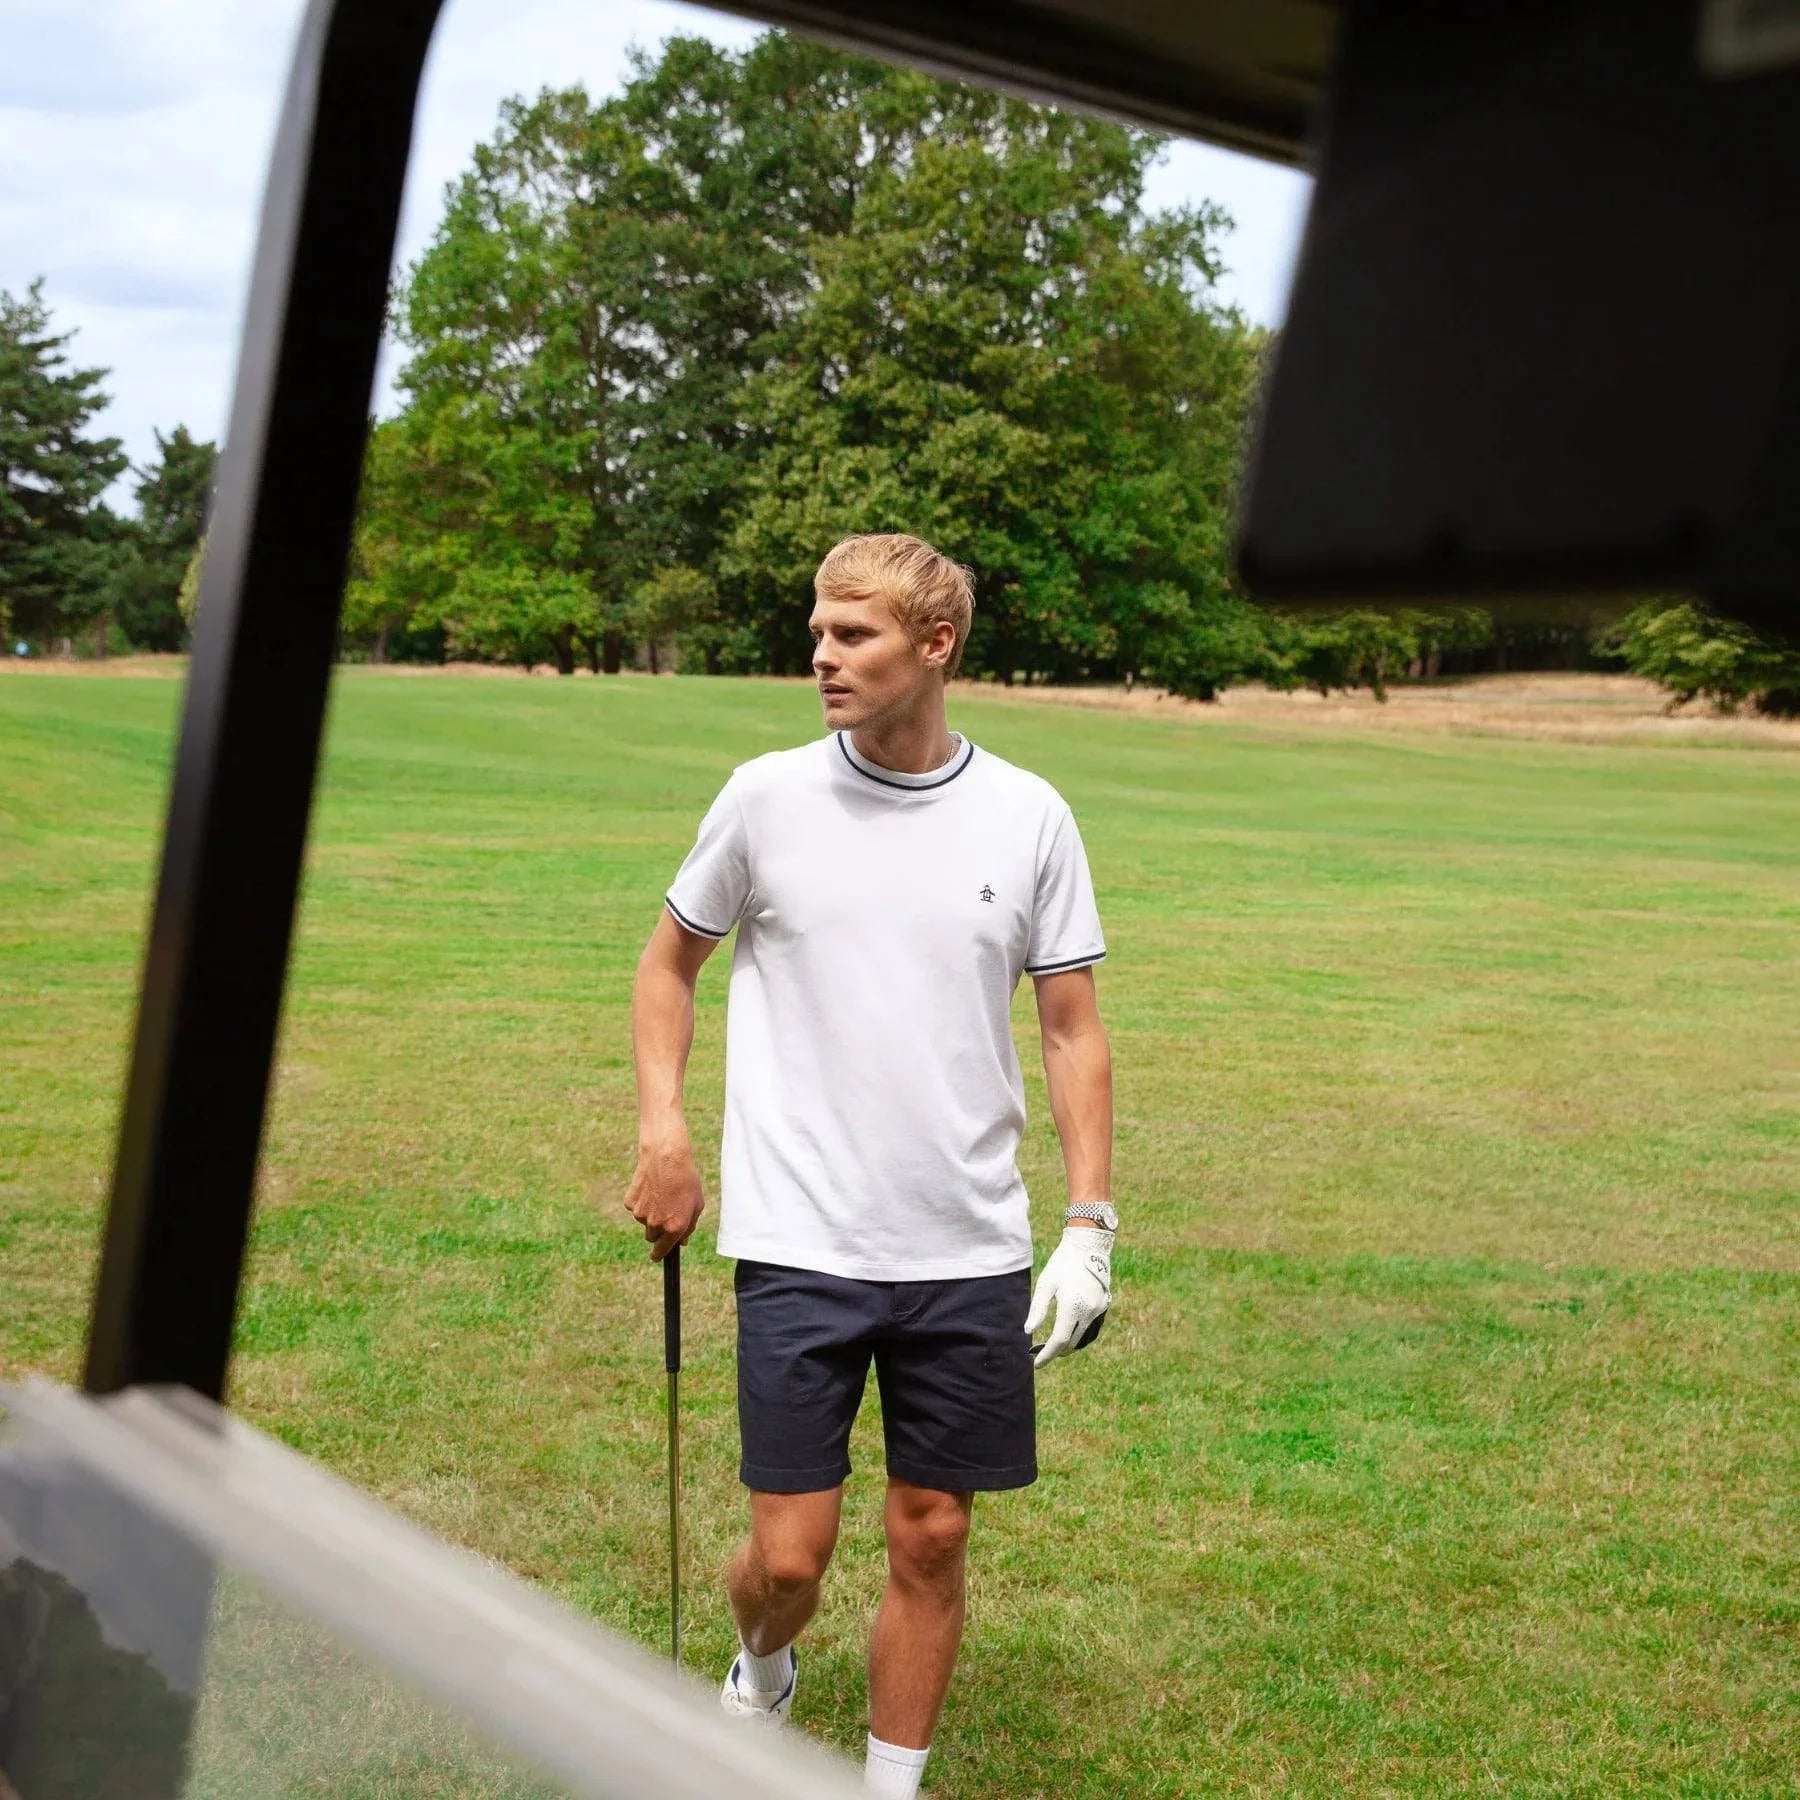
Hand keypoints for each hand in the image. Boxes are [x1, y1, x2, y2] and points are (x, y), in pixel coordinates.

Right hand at [623, 1135, 704, 1260]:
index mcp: (674, 1228)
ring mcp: (640, 1215)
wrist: (666, 1157)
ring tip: (661, 1193)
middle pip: (651, 1236)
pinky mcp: (630, 1203)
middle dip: (658, 1229)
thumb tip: (682, 1241)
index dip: (659, 1254)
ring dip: (650, 1213)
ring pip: (643, 1221)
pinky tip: (650, 1187)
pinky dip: (641, 1201)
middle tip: (666, 1210)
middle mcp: (656, 1225)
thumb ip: (689, 1226)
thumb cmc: (686, 1180)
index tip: (657, 1256)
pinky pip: (635, 1208)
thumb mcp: (697, 1204)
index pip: (661, 1251)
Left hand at [1024, 1226, 1113, 1369]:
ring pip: (1083, 1339)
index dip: (1047, 1355)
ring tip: (1052, 1345)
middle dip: (1056, 1351)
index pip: (1059, 1341)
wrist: (1088, 1246)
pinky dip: (1079, 1335)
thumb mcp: (1045, 1284)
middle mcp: (1088, 1311)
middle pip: (1071, 1344)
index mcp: (1072, 1306)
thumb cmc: (1062, 1263)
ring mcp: (1099, 1310)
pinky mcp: (1104, 1306)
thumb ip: (1038, 1309)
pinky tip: (1068, 1332)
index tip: (1036, 1364)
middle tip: (1039, 1351)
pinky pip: (1091, 1328)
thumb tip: (1028, 1332)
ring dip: (1068, 1345)